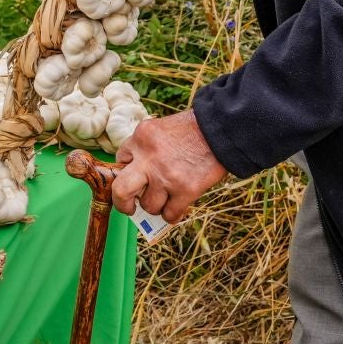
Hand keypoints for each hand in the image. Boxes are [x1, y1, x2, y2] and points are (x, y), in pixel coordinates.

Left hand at [111, 111, 228, 222]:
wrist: (221, 129)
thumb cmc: (193, 129)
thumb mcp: (161, 128)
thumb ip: (146, 147)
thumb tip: (137, 173)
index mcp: (141, 137)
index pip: (121, 160)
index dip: (128, 171)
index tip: (136, 177)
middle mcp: (149, 158)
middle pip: (121, 191)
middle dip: (122, 203)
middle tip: (129, 207)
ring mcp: (166, 176)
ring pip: (149, 206)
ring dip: (156, 206)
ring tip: (166, 199)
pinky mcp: (186, 190)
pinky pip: (170, 214)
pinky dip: (171, 215)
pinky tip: (176, 209)